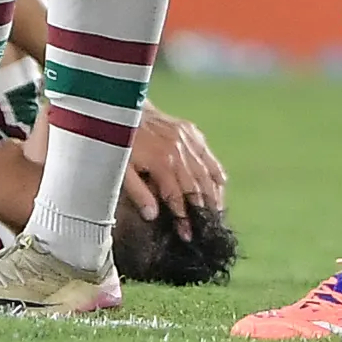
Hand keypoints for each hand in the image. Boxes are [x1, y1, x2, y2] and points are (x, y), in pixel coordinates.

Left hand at [120, 107, 226, 225]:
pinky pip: (208, 154)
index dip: (183, 217)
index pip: (177, 196)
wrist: (124, 107)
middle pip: (196, 186)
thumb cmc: (120, 142)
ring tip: (218, 211)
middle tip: (206, 228)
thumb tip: (152, 216)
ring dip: (214, 193)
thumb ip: (138, 193)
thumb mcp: (121, 169)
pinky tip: (221, 183)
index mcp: (161, 161)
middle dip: (202, 210)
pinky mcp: (190, 130)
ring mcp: (187, 139)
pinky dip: (216, 170)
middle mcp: (178, 150)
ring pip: (206, 171)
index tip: (187, 234)